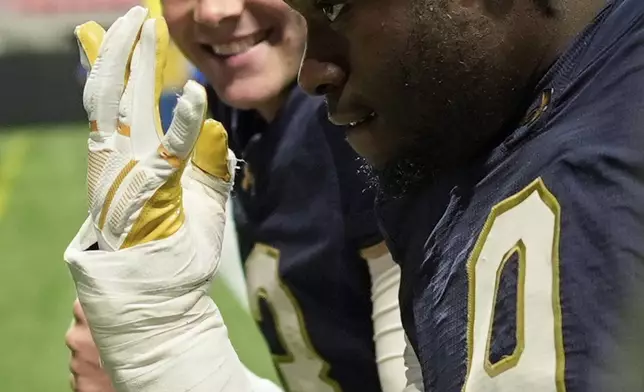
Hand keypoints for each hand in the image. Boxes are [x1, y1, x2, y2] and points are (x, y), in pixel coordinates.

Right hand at [65, 6, 244, 390]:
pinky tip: (195, 96)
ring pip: (120, 114)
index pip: (123, 104)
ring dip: (131, 70)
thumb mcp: (202, 198)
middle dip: (122, 53)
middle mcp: (122, 162)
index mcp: (134, 159)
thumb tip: (212, 122)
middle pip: (117, 97)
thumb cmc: (180, 247)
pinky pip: (164, 158)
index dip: (120, 67)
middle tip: (131, 15)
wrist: (163, 296)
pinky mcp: (146, 200)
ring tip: (138, 29)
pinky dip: (180, 128)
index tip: (121, 33)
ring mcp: (126, 180)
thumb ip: (206, 160)